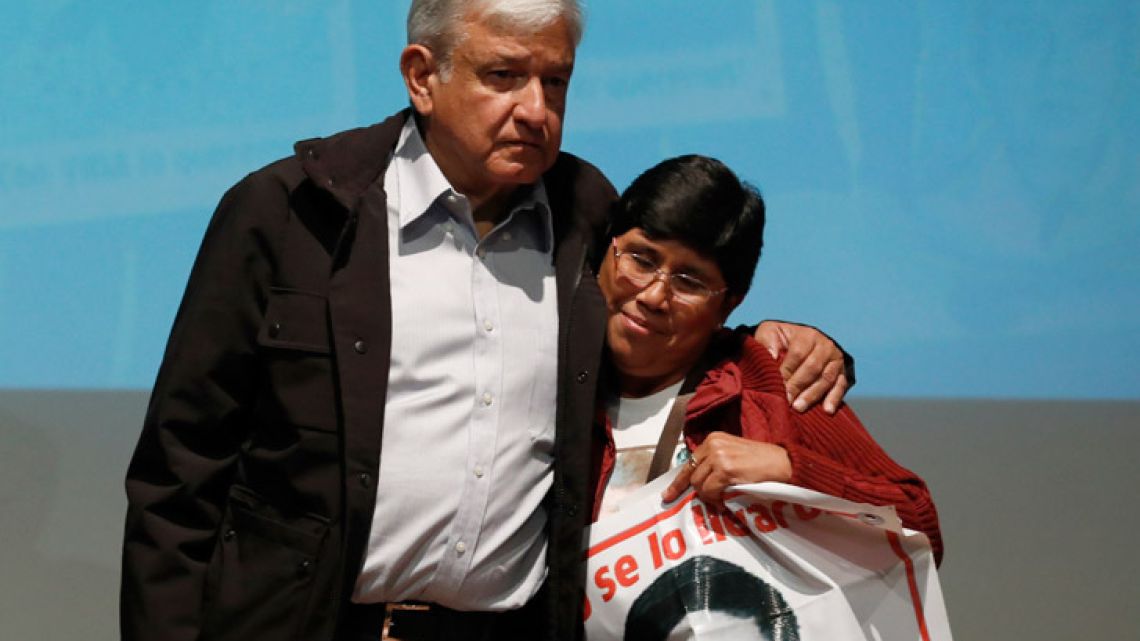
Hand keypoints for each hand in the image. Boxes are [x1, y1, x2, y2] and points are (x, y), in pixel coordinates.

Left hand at [661, 433, 791, 510]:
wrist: (783, 463)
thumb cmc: (762, 461)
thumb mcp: (733, 454)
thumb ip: (715, 462)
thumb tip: (698, 481)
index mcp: (713, 439)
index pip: (689, 462)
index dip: (678, 481)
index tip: (669, 493)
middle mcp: (713, 444)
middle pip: (691, 475)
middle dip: (698, 491)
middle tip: (710, 501)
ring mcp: (718, 456)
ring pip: (699, 484)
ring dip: (708, 496)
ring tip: (722, 499)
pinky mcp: (725, 469)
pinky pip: (709, 490)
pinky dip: (715, 500)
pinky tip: (725, 501)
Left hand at [754, 320, 848, 413]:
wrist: (794, 342)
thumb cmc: (779, 340)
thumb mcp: (770, 334)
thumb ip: (767, 342)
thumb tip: (772, 357)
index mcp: (807, 335)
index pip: (798, 354)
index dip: (787, 371)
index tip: (776, 386)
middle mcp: (825, 345)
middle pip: (813, 368)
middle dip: (798, 386)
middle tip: (786, 400)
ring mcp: (835, 360)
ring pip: (826, 379)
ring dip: (812, 395)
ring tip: (799, 407)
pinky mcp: (842, 373)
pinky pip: (840, 386)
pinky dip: (834, 398)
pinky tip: (827, 410)